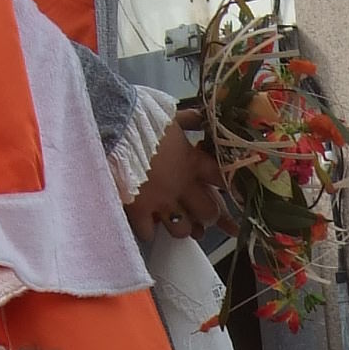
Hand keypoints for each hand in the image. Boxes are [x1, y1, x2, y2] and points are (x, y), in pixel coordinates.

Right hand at [126, 119, 225, 243]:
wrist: (111, 127)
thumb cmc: (141, 118)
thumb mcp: (170, 116)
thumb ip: (189, 121)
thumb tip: (202, 117)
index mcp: (193, 162)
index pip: (223, 181)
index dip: (233, 190)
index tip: (237, 197)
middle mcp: (182, 185)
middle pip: (208, 213)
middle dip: (208, 216)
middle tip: (204, 216)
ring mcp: (160, 201)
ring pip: (183, 229)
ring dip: (183, 228)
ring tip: (179, 224)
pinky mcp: (138, 211)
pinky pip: (149, 233)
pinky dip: (150, 231)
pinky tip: (149, 226)